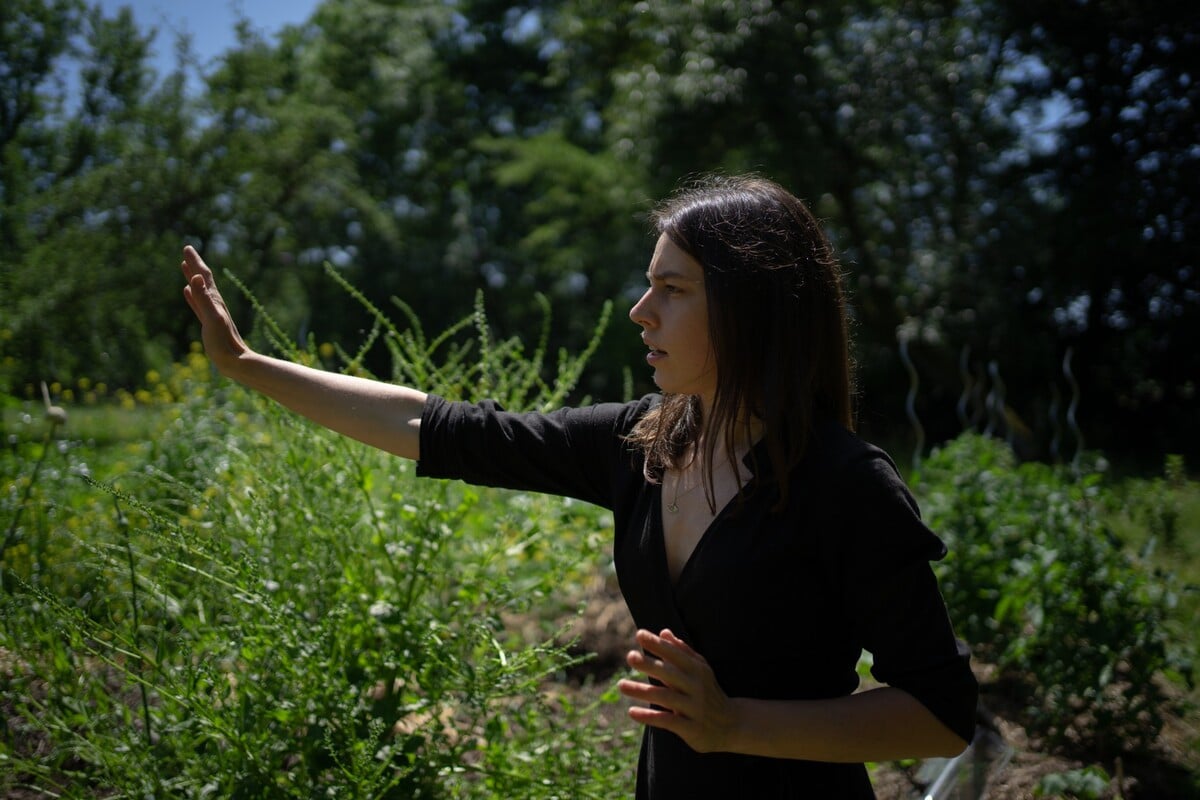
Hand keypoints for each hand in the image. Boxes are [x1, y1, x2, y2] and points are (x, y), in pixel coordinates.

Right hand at [180, 246, 250, 374]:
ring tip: (185, 267)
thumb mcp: (211, 318)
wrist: (235, 361)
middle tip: (186, 250)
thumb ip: (202, 298)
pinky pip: (197, 303)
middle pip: (203, 279)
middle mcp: (214, 303)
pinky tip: (186, 291)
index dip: (196, 261)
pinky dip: (192, 295)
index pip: (203, 276)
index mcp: (214, 300)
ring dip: (192, 277)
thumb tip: (195, 277)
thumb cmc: (223, 342)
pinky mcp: (208, 322)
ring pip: (200, 289)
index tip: (187, 247)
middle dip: (194, 264)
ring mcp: (211, 312)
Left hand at [617, 628, 738, 753]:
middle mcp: (697, 687)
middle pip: (670, 674)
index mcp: (698, 670)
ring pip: (665, 697)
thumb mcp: (701, 670)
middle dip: (650, 664)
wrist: (732, 725)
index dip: (658, 645)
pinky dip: (649, 716)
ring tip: (621, 685)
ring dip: (642, 691)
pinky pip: (667, 721)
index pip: (676, 654)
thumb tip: (664, 631)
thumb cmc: (709, 692)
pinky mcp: (691, 728)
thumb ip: (682, 651)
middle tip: (630, 657)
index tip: (639, 634)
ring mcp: (694, 708)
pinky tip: (631, 712)